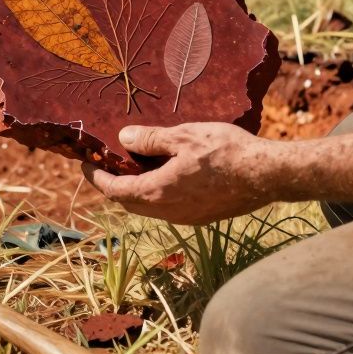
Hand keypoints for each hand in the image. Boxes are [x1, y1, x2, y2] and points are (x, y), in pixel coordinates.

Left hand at [82, 123, 277, 224]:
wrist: (267, 175)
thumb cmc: (226, 152)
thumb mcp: (183, 136)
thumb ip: (151, 140)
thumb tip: (124, 139)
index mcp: (157, 192)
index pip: (114, 189)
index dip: (96, 177)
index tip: (85, 164)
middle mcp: (168, 211)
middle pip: (128, 202)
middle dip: (113, 184)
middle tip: (106, 164)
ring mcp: (186, 217)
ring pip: (148, 207)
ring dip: (136, 190)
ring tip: (133, 167)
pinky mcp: (201, 217)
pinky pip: (168, 208)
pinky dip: (156, 194)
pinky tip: (164, 175)